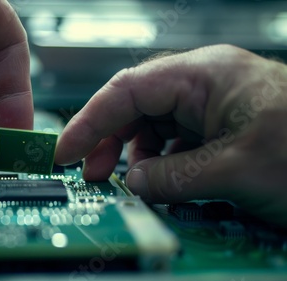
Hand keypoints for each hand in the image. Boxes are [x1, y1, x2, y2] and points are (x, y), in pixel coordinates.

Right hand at [55, 45, 286, 222]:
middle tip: (94, 174)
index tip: (65, 151)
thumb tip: (133, 183)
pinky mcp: (222, 124)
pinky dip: (160, 160)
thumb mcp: (236, 171)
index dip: (89, 122)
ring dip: (134, 153)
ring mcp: (214, 103)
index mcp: (205, 76)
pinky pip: (176, 138)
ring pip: (153, 123)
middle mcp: (206, 83)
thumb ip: (173, 177)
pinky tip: (162, 179)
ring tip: (129, 181)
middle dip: (109, 140)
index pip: (126, 91)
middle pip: (135, 105)